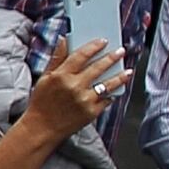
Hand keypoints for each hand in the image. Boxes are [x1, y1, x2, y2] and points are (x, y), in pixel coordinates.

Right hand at [11, 36, 126, 152]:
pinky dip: (112, 94)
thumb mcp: (44, 78)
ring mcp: (84, 100)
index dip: (94, 46)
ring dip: (120, 76)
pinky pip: (107, 100)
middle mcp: (74, 86)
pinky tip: (117, 89)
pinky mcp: (91, 112)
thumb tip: (64, 39)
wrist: (41, 128)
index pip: (81, 55)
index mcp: (61, 76)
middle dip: (112, 57)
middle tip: (120, 51)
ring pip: (108, 84)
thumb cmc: (41, 103)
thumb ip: (56, 58)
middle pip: (98, 67)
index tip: (103, 41)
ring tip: (128, 70)